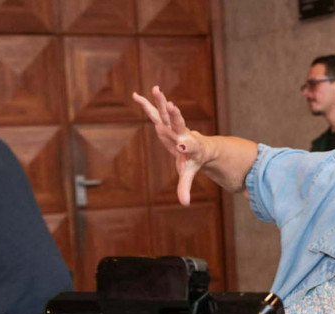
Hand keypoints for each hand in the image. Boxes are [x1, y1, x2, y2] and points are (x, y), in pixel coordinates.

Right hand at [132, 86, 206, 205]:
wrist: (199, 146)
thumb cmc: (193, 160)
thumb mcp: (188, 173)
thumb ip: (185, 187)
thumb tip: (185, 204)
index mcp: (189, 147)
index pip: (188, 147)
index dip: (185, 147)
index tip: (182, 146)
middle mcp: (181, 133)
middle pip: (178, 123)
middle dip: (175, 116)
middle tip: (173, 106)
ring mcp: (172, 126)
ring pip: (166, 113)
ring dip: (160, 102)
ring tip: (156, 89)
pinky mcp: (164, 122)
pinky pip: (153, 112)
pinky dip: (145, 104)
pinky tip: (135, 95)